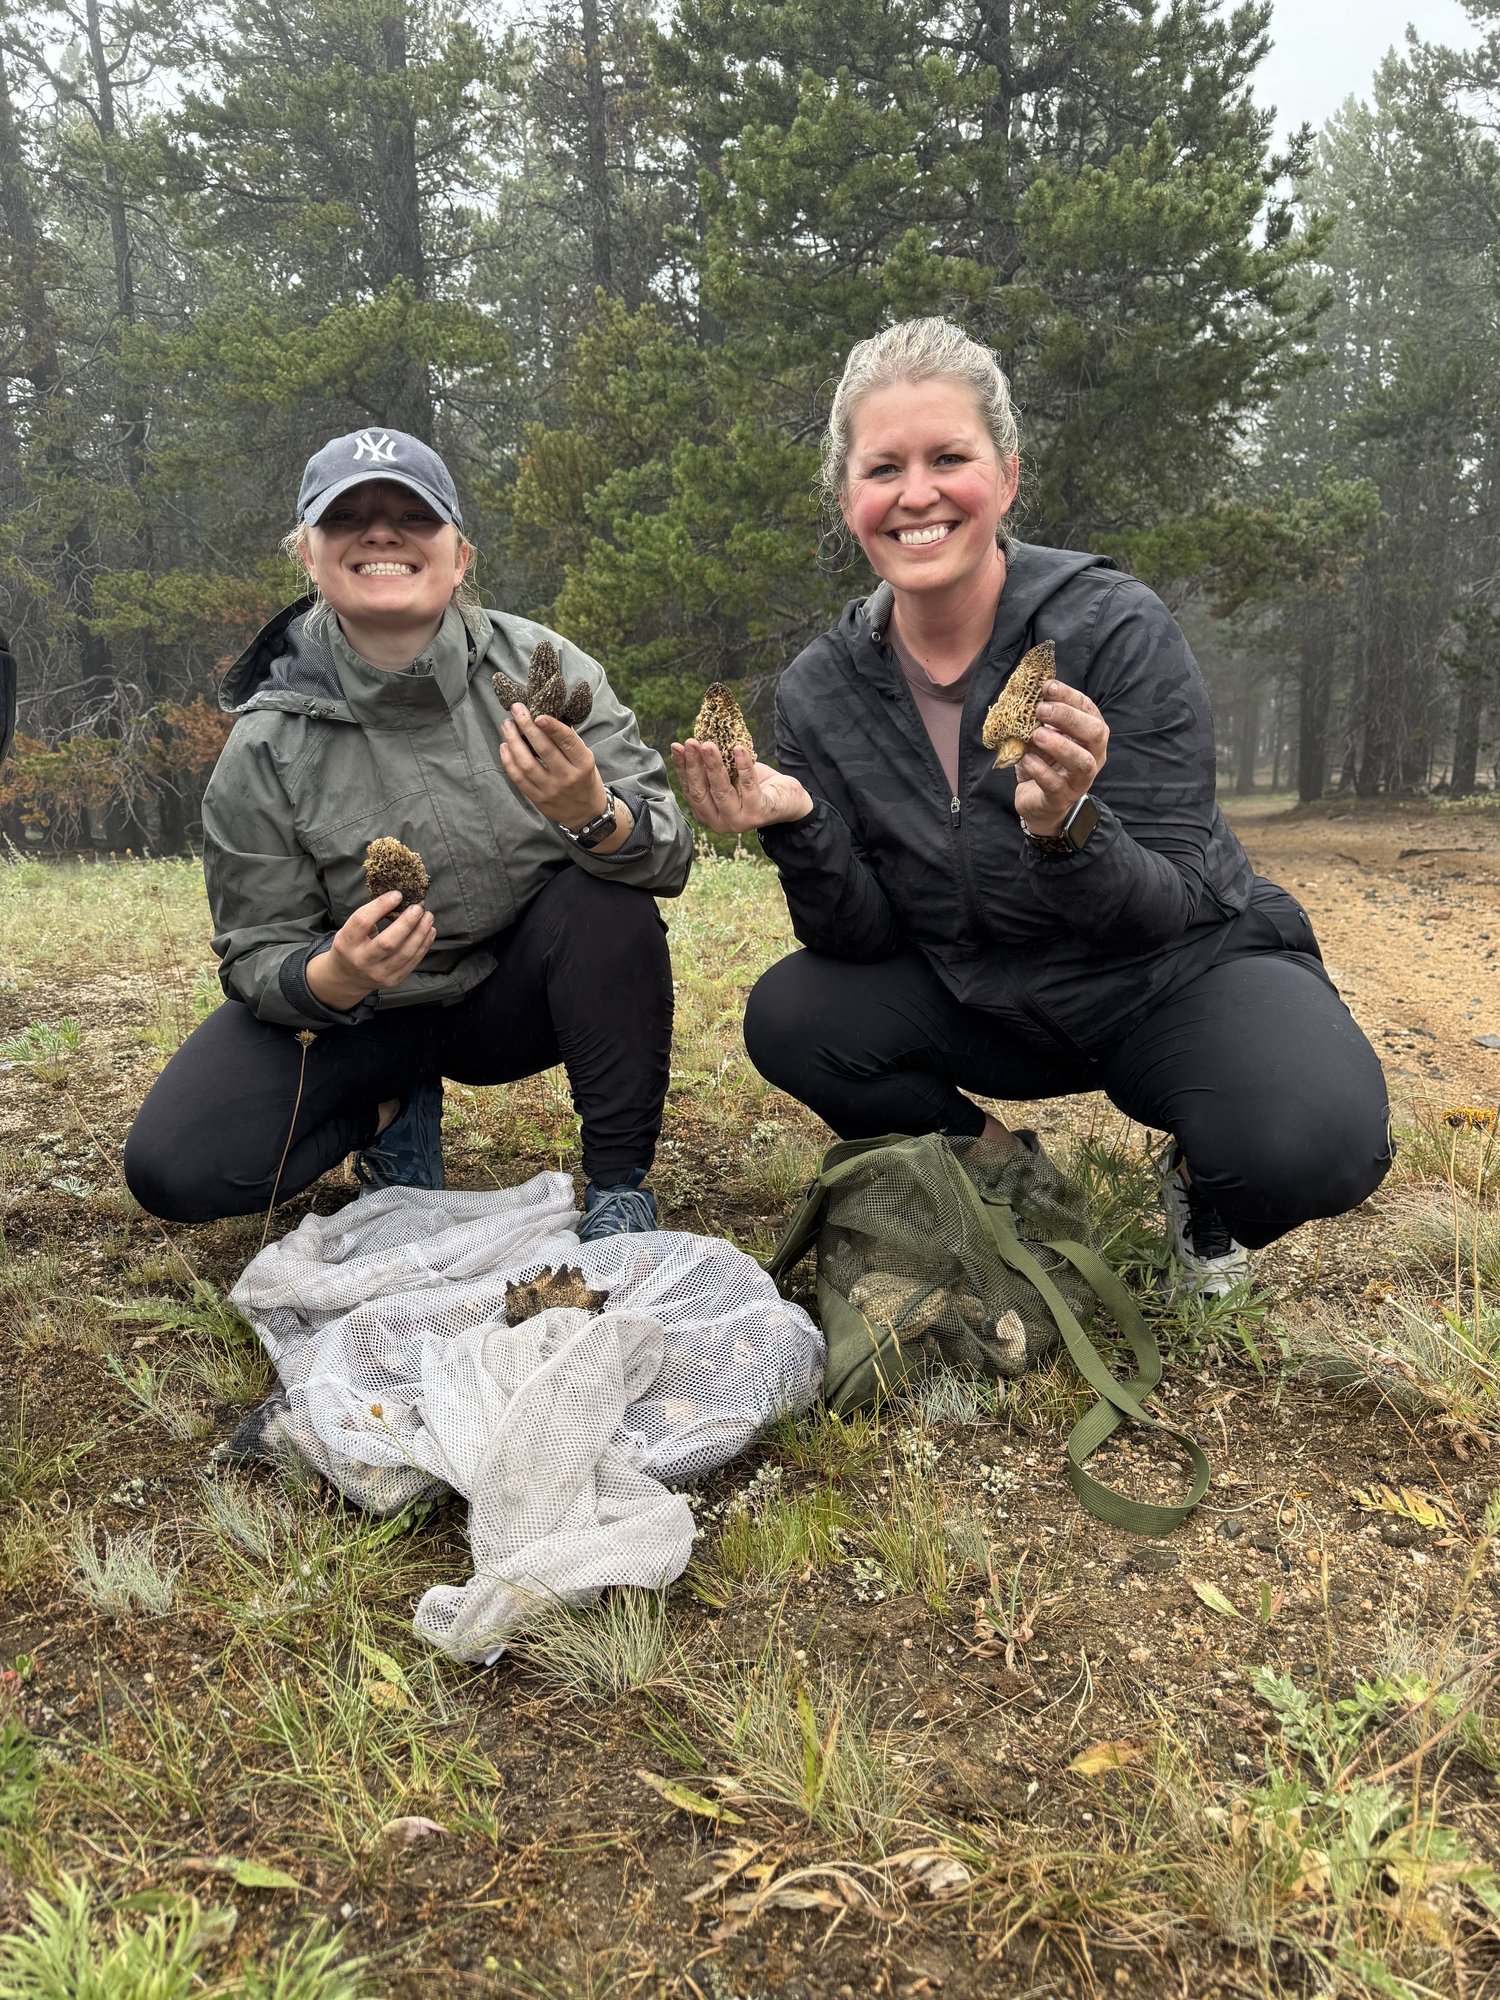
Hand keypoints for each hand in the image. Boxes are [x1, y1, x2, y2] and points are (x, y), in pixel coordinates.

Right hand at [308, 892, 434, 1008]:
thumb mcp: (350, 930)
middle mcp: (361, 960)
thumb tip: (398, 898)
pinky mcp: (393, 980)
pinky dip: (424, 944)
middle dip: (407, 923)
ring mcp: (378, 973)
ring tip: (428, 917)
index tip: (397, 895)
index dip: (381, 905)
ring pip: (405, 953)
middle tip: (418, 908)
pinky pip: (413, 962)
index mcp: (346, 943)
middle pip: (388, 942)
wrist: (348, 977)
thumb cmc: (352, 946)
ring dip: (420, 933)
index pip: (362, 921)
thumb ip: (370, 916)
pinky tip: (429, 931)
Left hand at [499, 703, 608, 829]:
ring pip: (527, 764)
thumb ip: (569, 741)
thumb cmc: (585, 779)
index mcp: (583, 764)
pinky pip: (519, 779)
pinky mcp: (538, 799)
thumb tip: (548, 715)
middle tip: (516, 709)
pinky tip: (504, 746)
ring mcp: (551, 790)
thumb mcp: (586, 759)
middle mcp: (567, 777)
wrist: (586, 813)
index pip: (567, 742)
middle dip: (527, 726)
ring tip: (507, 725)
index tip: (539, 714)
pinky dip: (509, 761)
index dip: (552, 727)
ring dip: (513, 741)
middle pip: (543, 749)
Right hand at [670, 739, 813, 834]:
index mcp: (707, 814)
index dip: (682, 767)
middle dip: (694, 765)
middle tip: (691, 742)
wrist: (787, 801)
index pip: (689, 789)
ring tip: (709, 745)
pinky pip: (748, 786)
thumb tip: (694, 743)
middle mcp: (718, 822)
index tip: (676, 746)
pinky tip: (738, 749)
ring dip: (713, 765)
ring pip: (721, 790)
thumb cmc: (755, 786)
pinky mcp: (757, 814)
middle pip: (700, 792)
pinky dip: (743, 766)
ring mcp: (738, 821)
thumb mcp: (730, 777)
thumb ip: (712, 769)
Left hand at [1013, 682, 1108, 836]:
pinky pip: (1056, 784)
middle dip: (1069, 717)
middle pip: (1095, 733)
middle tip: (1042, 710)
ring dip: (1060, 745)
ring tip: (1036, 735)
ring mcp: (1080, 780)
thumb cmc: (1044, 763)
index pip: (1088, 709)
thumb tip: (1028, 691)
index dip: (1069, 696)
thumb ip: (1041, 718)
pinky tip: (1026, 759)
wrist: (1037, 801)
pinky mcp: (1062, 798)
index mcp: (1091, 735)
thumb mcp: (1042, 736)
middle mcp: (1093, 756)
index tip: (1047, 686)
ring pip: (1082, 762)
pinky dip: (1040, 770)